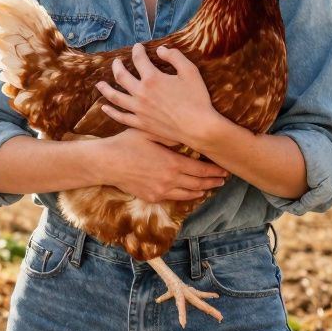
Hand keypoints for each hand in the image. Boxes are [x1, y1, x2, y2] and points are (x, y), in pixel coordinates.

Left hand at [96, 43, 225, 151]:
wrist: (198, 128)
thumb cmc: (197, 98)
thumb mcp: (190, 71)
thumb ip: (175, 57)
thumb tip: (161, 49)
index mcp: (152, 78)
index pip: (139, 59)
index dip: (137, 50)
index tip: (138, 46)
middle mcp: (141, 93)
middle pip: (121, 76)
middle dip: (117, 66)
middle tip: (116, 61)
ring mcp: (138, 109)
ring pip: (115, 97)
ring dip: (105, 89)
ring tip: (99, 84)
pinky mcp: (140, 123)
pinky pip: (121, 117)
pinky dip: (111, 112)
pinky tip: (104, 108)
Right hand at [97, 127, 228, 202]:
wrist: (107, 163)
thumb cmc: (127, 143)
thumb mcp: (150, 132)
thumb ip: (170, 134)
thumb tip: (186, 133)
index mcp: (172, 162)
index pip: (201, 169)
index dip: (215, 170)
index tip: (224, 169)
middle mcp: (170, 180)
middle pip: (199, 184)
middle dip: (213, 182)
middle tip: (223, 180)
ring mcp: (161, 191)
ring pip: (188, 194)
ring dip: (201, 191)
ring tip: (209, 188)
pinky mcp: (152, 197)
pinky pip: (173, 198)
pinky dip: (185, 196)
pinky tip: (189, 193)